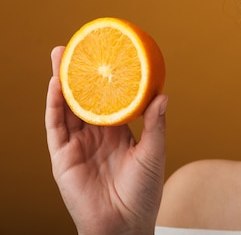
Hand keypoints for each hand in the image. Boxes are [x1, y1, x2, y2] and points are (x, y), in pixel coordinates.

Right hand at [45, 46, 166, 234]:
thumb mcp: (153, 153)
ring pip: (67, 107)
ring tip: (60, 56)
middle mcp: (96, 135)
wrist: (125, 225)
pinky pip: (56, 127)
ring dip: (62, 82)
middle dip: (79, 74)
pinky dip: (54, 105)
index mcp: (118, 132)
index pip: (109, 99)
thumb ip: (155, 125)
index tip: (107, 56)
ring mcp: (78, 144)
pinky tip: (55, 85)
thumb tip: (163, 95)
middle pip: (84, 98)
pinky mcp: (63, 157)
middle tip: (76, 46)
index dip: (105, 79)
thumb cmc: (143, 193)